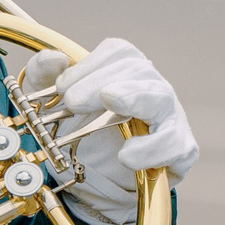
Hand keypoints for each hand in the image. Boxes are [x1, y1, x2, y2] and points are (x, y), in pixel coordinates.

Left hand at [22, 38, 196, 224]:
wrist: (105, 171)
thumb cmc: (85, 124)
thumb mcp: (56, 99)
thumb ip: (45, 72)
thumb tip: (53, 58)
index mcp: (128, 68)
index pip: (118, 53)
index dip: (89, 66)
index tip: (61, 87)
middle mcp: (153, 86)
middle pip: (138, 70)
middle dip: (101, 82)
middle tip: (73, 101)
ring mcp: (170, 116)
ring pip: (161, 99)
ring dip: (135, 98)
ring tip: (111, 101)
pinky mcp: (180, 148)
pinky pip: (174, 145)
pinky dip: (152, 149)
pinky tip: (127, 155)